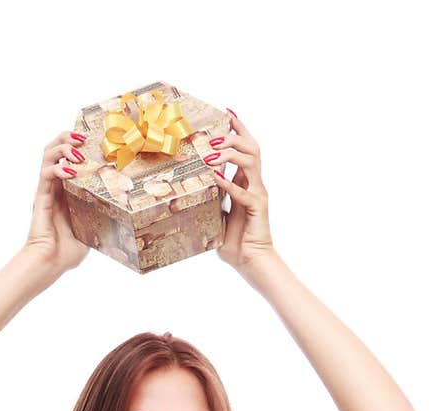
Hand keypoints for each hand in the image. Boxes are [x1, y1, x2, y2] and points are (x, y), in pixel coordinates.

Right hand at [23, 131, 90, 274]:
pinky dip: (58, 168)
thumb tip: (128, 208)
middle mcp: (55, 185)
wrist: (51, 263)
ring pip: (48, 155)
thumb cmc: (69, 249)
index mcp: (66, 189)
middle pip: (55, 148)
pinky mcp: (41, 197)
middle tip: (83, 138)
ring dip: (63, 147)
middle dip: (67, 137)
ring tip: (77, 152)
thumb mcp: (94, 227)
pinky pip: (46, 174)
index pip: (68, 156)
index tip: (93, 139)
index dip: (77, 143)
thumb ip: (104, 214)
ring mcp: (47, 190)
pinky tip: (70, 172)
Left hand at [210, 113, 275, 272]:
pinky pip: (243, 192)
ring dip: (230, 154)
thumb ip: (209, 198)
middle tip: (214, 136)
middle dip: (234, 135)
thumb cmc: (234, 241)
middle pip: (252, 147)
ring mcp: (258, 194)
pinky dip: (229, 183)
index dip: (238, 128)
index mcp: (246, 182)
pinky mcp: (258, 208)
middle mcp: (254, 184)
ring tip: (211, 153)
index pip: (245, 148)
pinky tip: (215, 177)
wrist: (250, 262)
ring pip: (250, 162)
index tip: (226, 112)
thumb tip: (189, 188)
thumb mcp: (215, 214)